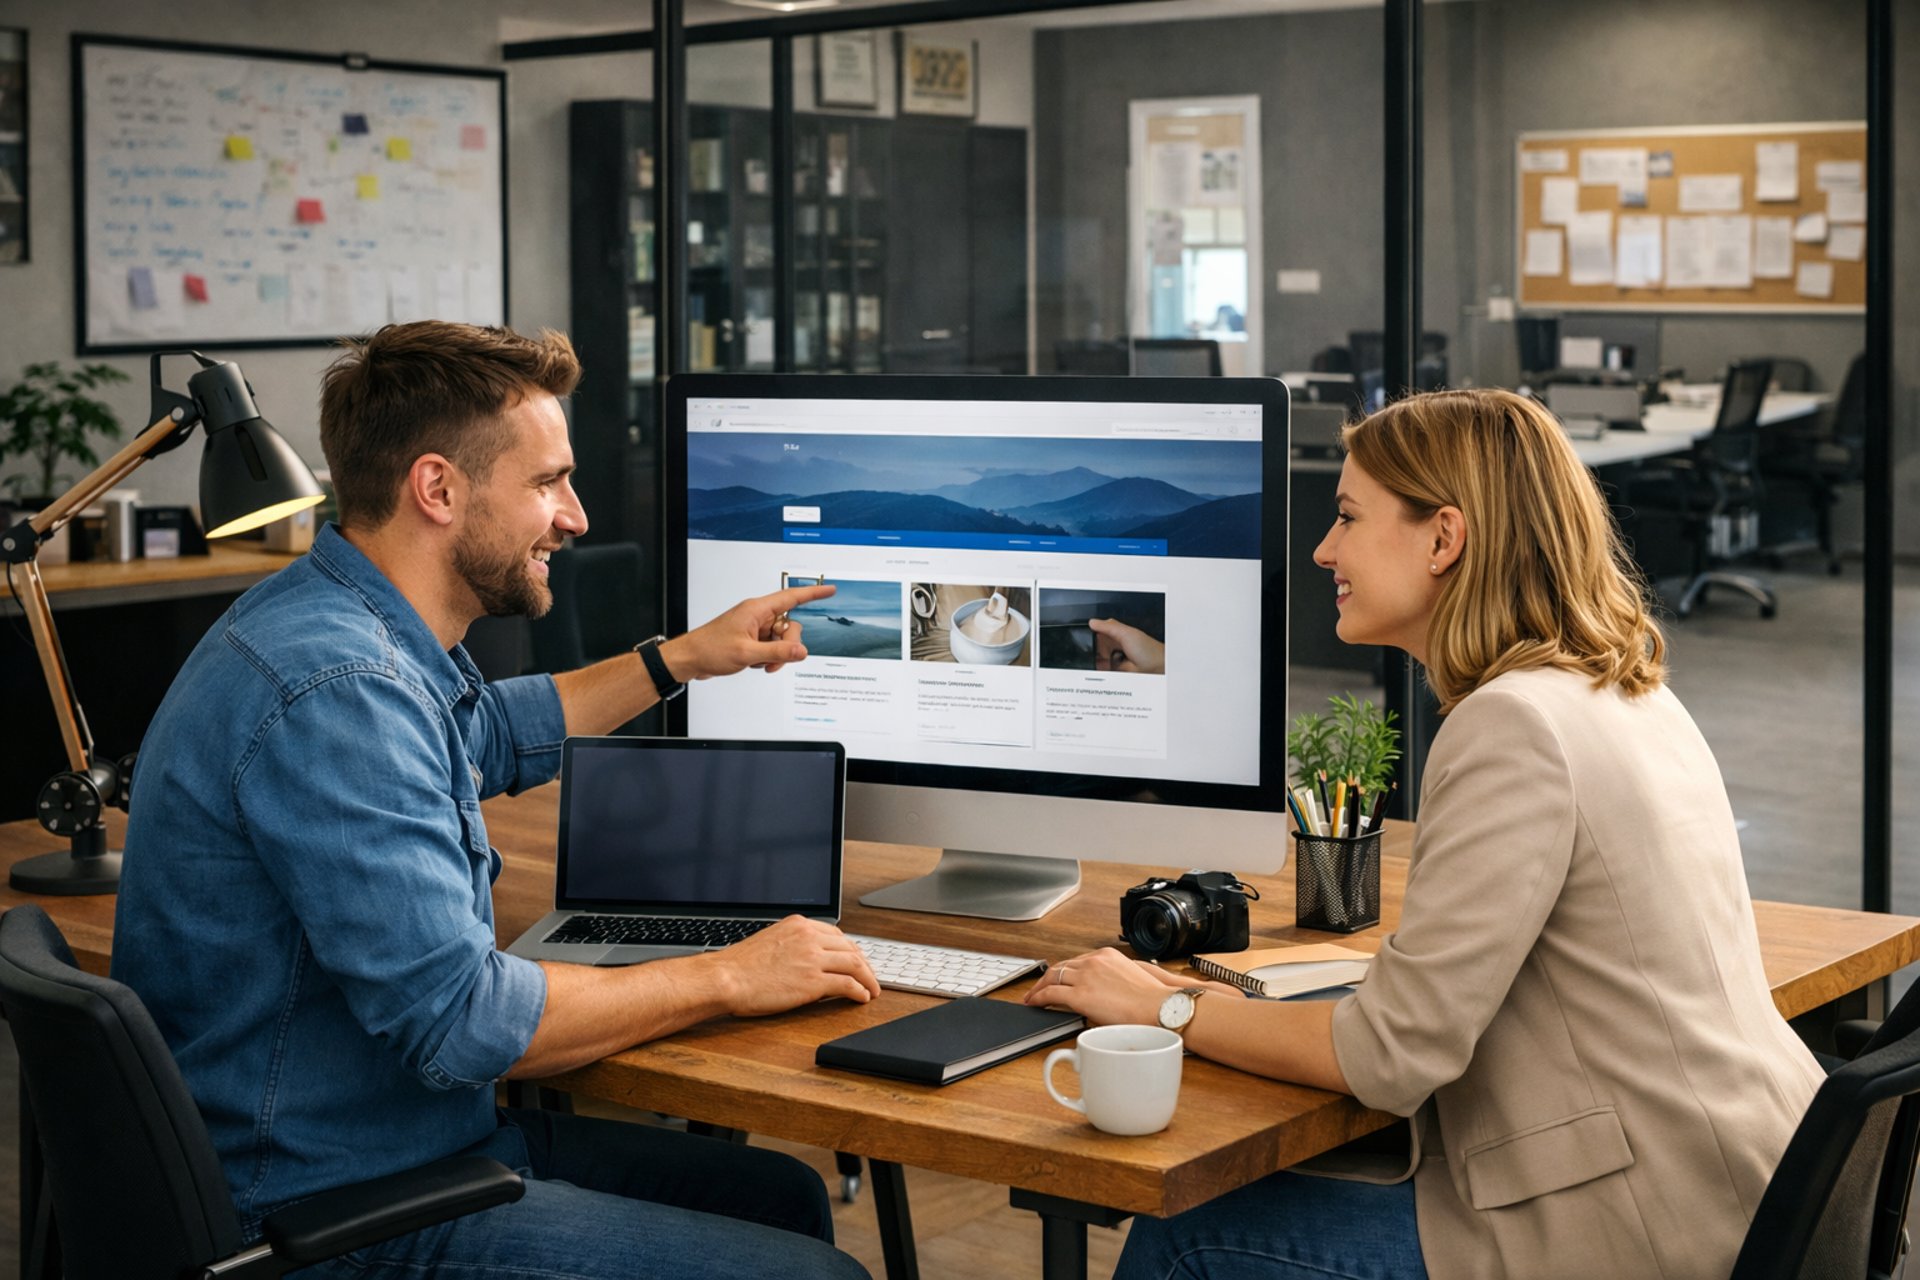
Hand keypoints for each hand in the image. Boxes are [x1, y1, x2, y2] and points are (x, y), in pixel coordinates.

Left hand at [663, 583, 835, 678]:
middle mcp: (757, 616)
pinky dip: (768, 658)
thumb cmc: (710, 649)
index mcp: (756, 610)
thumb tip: (802, 651)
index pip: (791, 598)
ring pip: (781, 639)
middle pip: (789, 626)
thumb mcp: (747, 654)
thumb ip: (777, 652)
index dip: (812, 594)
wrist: (690, 660)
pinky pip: (771, 647)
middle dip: (787, 645)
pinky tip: (755, 664)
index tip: (829, 590)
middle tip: (774, 659)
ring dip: (776, 655)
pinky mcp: (751, 639)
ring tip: (760, 664)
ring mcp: (754, 628)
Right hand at [704, 915, 879, 1016]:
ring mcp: (812, 958)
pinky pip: (847, 984)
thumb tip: (808, 961)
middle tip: (870, 976)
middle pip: (849, 947)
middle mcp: (809, 936)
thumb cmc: (739, 966)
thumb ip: (793, 946)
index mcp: (798, 924)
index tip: (856, 960)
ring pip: (854, 964)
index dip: (850, 949)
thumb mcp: (770, 943)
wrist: (726, 978)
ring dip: (868, 978)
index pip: (835, 934)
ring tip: (872, 989)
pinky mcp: (813, 981)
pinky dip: (860, 990)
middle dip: (864, 963)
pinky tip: (862, 997)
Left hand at [1024, 947, 1241, 1025]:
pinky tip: (1034, 1004)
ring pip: (1052, 978)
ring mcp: (1086, 976)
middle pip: (1061, 966)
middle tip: (1038, 988)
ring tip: (1032, 998)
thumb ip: (1116, 982)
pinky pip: (1051, 993)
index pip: (1077, 961)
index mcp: (1107, 956)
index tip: (1058, 978)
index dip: (1064, 971)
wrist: (1160, 1008)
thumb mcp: (1133, 979)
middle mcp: (1094, 961)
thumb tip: (1110, 995)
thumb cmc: (1153, 1001)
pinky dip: (1039, 998)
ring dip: (1039, 988)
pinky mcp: (1080, 994)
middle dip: (1048, 977)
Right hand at [1088, 618, 1164, 673]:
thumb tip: (1092, 622)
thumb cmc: (1148, 650)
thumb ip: (1109, 627)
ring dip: (1097, 661)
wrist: (1156, 668)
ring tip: (1103, 660)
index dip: (1091, 634)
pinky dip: (1101, 670)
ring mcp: (1114, 659)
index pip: (1098, 632)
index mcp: (1117, 633)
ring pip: (1098, 660)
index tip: (1086, 637)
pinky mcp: (1115, 672)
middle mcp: (1115, 646)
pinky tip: (1104, 668)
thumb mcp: (1126, 633)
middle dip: (1093, 649)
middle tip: (1096, 651)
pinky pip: (1103, 671)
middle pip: (1096, 647)